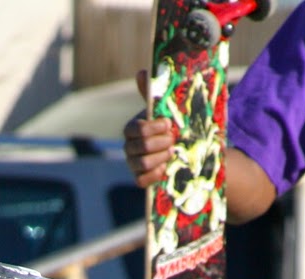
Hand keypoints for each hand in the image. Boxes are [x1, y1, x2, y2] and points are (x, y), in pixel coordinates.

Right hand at [123, 68, 173, 187]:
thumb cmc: (167, 125)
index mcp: (131, 129)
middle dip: (161, 142)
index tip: (168, 123)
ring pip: (142, 163)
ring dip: (160, 157)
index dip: (153, 127)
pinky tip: (166, 167)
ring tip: (172, 152)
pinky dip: (155, 174)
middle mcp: (129, 147)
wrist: (176, 146)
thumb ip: (151, 93)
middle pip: (141, 147)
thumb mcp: (161, 108)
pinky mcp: (139, 179)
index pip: (137, 129)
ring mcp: (132, 164)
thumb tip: (141, 72)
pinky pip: (141, 181)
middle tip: (173, 139)